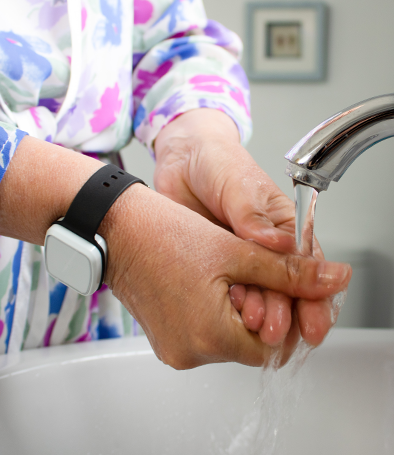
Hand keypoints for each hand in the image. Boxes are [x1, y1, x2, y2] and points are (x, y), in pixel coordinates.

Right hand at [100, 183, 349, 367]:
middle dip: (258, 311)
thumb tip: (333, 279)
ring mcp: (172, 348)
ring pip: (225, 339)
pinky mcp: (162, 338)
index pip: (273, 346)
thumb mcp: (236, 250)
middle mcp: (189, 353)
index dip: (282, 314)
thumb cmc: (163, 233)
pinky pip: (200, 334)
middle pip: (248, 345)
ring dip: (234, 312)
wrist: (114, 228)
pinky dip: (212, 314)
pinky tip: (204, 282)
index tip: (278, 287)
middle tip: (247, 273)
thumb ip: (289, 272)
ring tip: (222, 273)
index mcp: (210, 337)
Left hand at [153, 108, 339, 347]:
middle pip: (284, 292)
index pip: (307, 268)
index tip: (313, 323)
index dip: (314, 298)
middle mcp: (264, 250)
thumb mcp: (240, 185)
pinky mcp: (212, 268)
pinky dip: (228, 308)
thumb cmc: (216, 163)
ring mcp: (236, 261)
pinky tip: (226, 315)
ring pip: (256, 298)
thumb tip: (281, 243)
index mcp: (283, 228)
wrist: (179, 162)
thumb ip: (255, 216)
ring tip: (253, 327)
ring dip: (258, 316)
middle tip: (276, 332)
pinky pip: (224, 294)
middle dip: (284, 315)